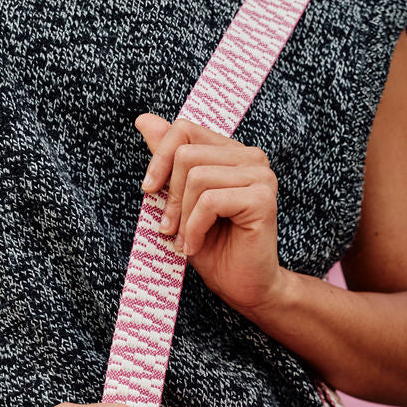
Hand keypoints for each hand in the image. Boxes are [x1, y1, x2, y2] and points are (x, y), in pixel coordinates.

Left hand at [135, 113, 286, 316]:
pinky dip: (194, 229)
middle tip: (171, 229)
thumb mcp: (180, 201)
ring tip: (186, 240)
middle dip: (171, 197)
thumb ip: (169, 161)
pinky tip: (196, 246)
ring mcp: (260, 176)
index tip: (148, 191)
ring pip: (196, 177)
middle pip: (186, 154)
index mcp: (232, 153)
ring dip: (183, 217)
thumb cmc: (213, 248)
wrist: (243, 287)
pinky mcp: (262, 198)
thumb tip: (143, 119)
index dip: (159, 158)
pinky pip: (209, 201)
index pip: (184, 129)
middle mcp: (251, 158)